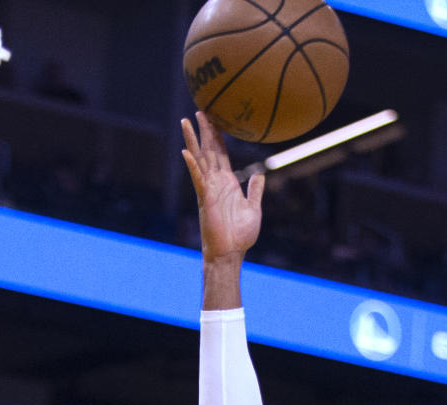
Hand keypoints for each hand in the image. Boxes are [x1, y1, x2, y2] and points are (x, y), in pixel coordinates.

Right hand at [181, 112, 264, 261]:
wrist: (231, 253)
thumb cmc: (241, 236)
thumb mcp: (254, 209)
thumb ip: (255, 190)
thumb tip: (260, 174)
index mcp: (228, 183)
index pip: (221, 153)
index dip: (218, 136)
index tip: (215, 118)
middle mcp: (216, 183)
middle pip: (208, 150)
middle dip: (204, 130)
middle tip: (200, 109)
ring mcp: (208, 189)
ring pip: (199, 159)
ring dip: (192, 141)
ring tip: (186, 121)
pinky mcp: (205, 199)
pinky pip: (197, 179)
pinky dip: (192, 165)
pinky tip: (185, 152)